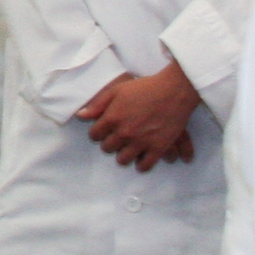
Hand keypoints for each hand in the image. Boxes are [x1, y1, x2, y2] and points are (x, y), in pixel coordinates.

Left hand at [76, 63, 202, 171]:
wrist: (174, 91)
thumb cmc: (144, 88)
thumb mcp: (116, 91)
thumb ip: (97, 105)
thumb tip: (81, 116)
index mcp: (112, 119)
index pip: (94, 135)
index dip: (97, 133)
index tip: (103, 132)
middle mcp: (124, 133)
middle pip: (108, 148)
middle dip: (110, 143)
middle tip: (116, 139)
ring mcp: (141, 142)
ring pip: (123, 160)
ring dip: (123, 156)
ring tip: (127, 150)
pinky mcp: (158, 148)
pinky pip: (145, 165)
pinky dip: (141, 165)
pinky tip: (140, 160)